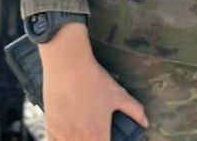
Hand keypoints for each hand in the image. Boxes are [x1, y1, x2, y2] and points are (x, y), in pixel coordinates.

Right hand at [40, 23, 147, 140]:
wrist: (68, 64)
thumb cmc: (93, 79)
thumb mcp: (118, 94)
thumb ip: (134, 111)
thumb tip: (146, 122)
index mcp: (98, 135)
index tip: (106, 138)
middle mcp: (79, 140)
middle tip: (94, 134)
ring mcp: (63, 135)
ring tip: (82, 134)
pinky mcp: (50, 128)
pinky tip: (66, 135)